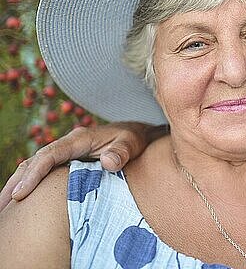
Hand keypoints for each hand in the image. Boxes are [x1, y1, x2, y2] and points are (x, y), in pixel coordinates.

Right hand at [0, 122, 165, 210]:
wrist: (137, 133)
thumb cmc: (133, 139)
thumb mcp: (131, 144)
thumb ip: (121, 152)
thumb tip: (108, 163)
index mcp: (79, 139)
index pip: (49, 156)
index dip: (33, 174)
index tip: (20, 194)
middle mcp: (68, 144)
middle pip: (35, 162)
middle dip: (17, 183)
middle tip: (3, 206)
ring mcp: (66, 152)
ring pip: (36, 166)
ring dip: (19, 184)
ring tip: (5, 207)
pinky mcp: (68, 161)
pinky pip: (44, 171)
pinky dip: (31, 183)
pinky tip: (23, 200)